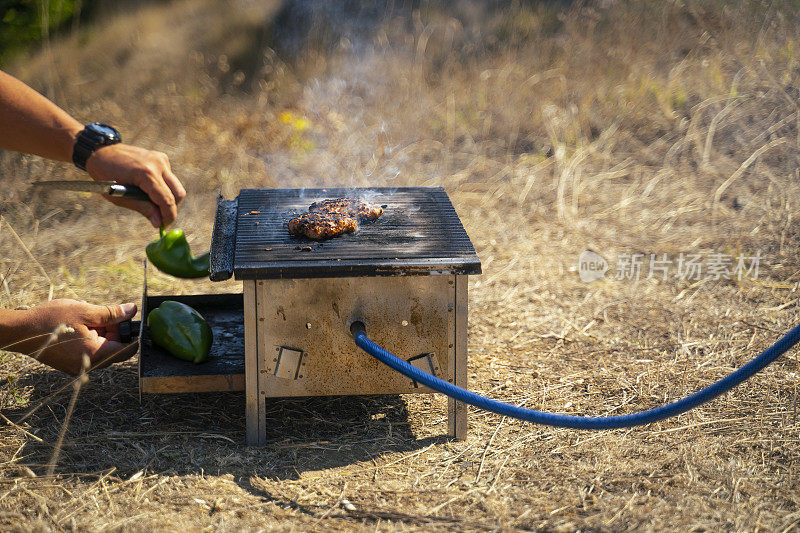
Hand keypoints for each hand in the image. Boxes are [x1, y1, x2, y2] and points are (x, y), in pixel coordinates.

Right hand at [5, 299, 137, 375]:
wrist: (20, 331)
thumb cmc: (50, 320)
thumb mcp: (85, 311)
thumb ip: (111, 313)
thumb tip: (131, 310)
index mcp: (96, 354)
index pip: (128, 350)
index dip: (133, 334)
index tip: (130, 320)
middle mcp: (89, 365)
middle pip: (115, 349)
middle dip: (115, 331)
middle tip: (103, 315)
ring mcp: (79, 367)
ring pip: (102, 350)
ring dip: (101, 333)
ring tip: (87, 319)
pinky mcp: (71, 365)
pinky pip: (89, 353)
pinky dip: (90, 339)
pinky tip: (79, 326)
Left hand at [85, 144, 186, 227]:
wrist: (102, 151)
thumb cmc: (106, 175)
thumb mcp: (120, 197)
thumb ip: (142, 208)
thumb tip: (158, 223)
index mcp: (146, 173)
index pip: (166, 199)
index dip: (168, 215)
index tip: (164, 226)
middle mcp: (158, 164)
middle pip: (178, 193)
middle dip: (172, 208)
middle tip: (160, 217)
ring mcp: (161, 160)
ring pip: (176, 186)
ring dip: (168, 198)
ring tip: (150, 202)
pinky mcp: (161, 158)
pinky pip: (169, 178)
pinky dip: (163, 188)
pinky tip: (148, 187)